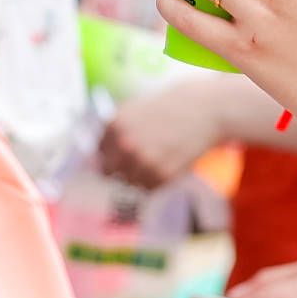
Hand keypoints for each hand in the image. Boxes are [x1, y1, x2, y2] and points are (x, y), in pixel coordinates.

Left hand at [96, 76, 231, 190]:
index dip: (108, 154)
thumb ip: (114, 131)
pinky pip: (148, 188)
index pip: (97, 153)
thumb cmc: (169, 109)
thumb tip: (94, 154)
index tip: (117, 155)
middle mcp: (125, 145)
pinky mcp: (161, 175)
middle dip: (119, 168)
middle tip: (136, 161)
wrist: (202, 111)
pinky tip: (166, 163)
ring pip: (129, 182)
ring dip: (139, 175)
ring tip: (156, 159)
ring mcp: (143, 162)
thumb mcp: (134, 111)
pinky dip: (155, 181)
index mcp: (114, 126)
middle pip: (108, 172)